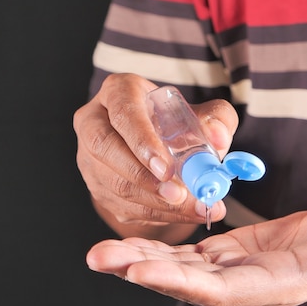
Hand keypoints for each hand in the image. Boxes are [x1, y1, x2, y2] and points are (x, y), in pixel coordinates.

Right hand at [73, 73, 237, 237]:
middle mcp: (94, 120)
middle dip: (142, 176)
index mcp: (118, 91)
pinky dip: (154, 213)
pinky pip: (120, 204)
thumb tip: (217, 137)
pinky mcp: (96, 185)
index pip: (122, 112)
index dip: (142, 140)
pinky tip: (182, 213)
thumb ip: (216, 120)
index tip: (167, 168)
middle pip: (104, 147)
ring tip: (191, 206)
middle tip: (177, 194)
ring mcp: (89, 155)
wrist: (160, 148)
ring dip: (153, 201)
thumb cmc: (178, 124)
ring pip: (112, 182)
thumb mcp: (202, 114)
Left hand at [86, 204, 306, 305]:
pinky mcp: (223, 255)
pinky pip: (182, 254)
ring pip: (174, 267)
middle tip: (99, 258)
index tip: (139, 271)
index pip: (216, 290)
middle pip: (182, 282)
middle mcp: (240, 286)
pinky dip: (154, 248)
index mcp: (271, 287)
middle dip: (139, 270)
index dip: (177, 283)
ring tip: (98, 254)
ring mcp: (228, 271)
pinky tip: (127, 244)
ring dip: (136, 259)